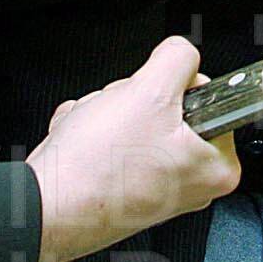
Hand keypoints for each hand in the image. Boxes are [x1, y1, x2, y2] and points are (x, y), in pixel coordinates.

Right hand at [25, 36, 241, 261]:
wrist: (45, 207)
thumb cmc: (97, 167)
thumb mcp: (151, 90)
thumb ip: (178, 58)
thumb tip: (183, 54)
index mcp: (217, 167)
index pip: (207, 97)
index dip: (172, 86)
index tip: (153, 100)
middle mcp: (192, 184)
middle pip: (169, 108)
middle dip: (133, 102)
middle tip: (119, 119)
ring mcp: (156, 189)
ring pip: (137, 120)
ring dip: (109, 115)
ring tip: (96, 134)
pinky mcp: (125, 191)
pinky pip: (116, 143)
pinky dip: (95, 137)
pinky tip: (84, 147)